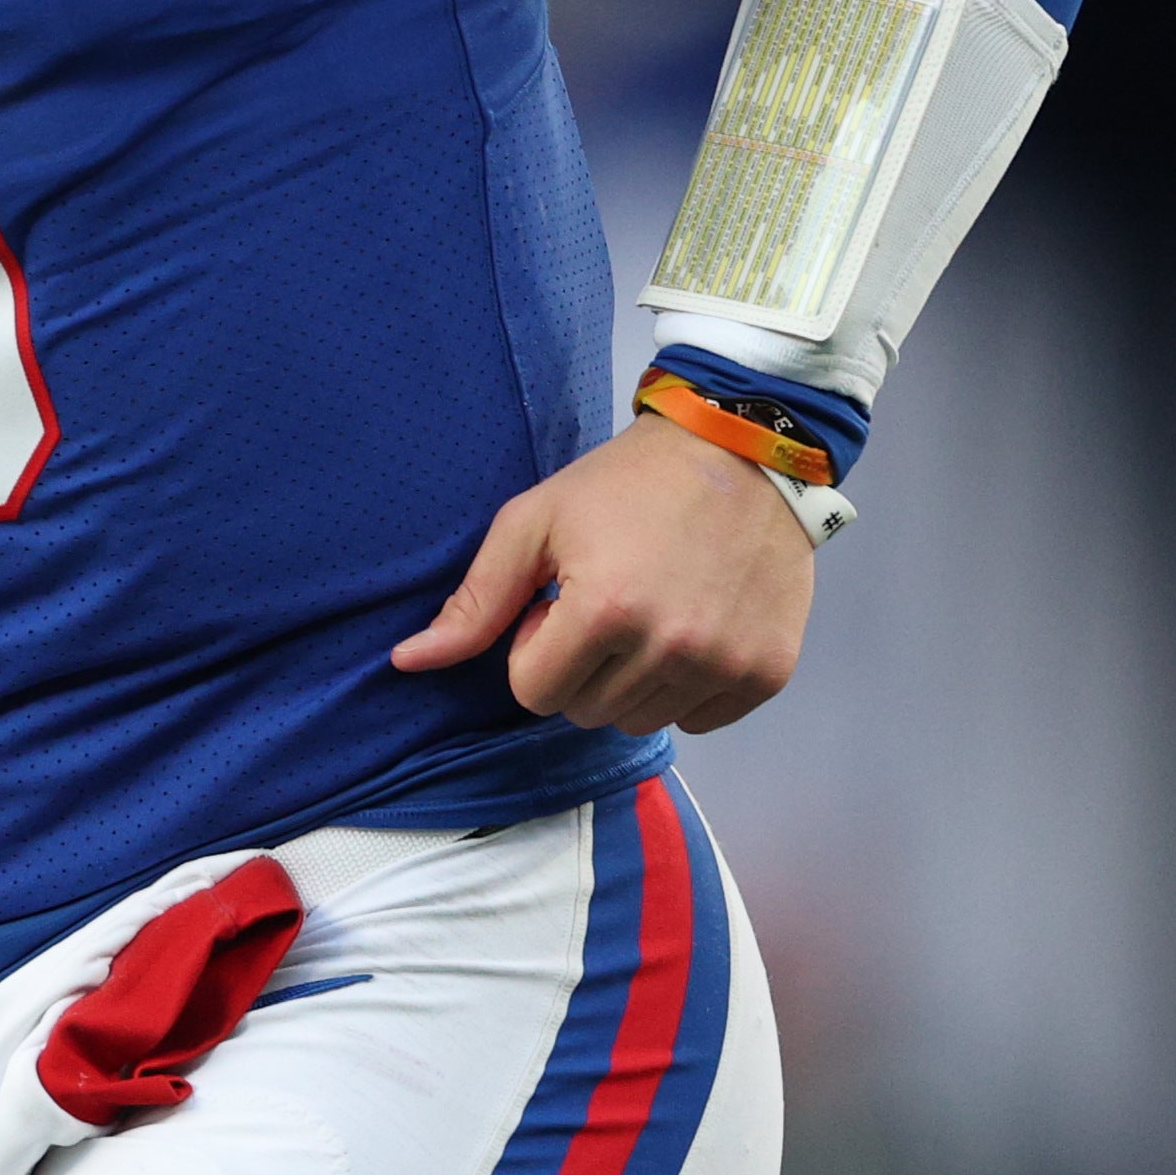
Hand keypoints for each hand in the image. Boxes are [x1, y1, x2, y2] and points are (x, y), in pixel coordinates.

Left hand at [386, 415, 812, 736]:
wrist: (741, 453)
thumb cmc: (623, 484)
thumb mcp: (533, 523)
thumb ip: (474, 601)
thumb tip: (407, 663)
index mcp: (606, 612)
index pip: (534, 694)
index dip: (535, 649)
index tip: (559, 603)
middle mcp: (671, 648)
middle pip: (586, 712)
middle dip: (580, 667)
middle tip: (605, 601)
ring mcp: (726, 664)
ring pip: (641, 720)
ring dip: (630, 680)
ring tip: (648, 611)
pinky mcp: (768, 672)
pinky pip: (700, 719)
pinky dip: (686, 687)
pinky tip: (692, 626)